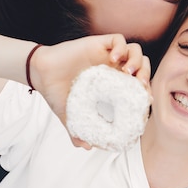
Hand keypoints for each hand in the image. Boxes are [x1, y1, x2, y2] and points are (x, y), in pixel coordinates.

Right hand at [28, 34, 150, 146]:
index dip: (145, 90)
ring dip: (137, 60)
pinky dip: (121, 47)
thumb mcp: (69, 116)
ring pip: (134, 50)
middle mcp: (112, 68)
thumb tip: (86, 147)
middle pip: (142, 65)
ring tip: (128, 71)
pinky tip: (114, 58)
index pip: (138, 83)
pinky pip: (117, 39)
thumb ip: (77, 131)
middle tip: (139, 85)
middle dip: (145, 73)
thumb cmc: (57, 93)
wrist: (41, 75)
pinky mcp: (97, 43)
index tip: (146, 100)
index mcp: (112, 83)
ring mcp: (106, 54)